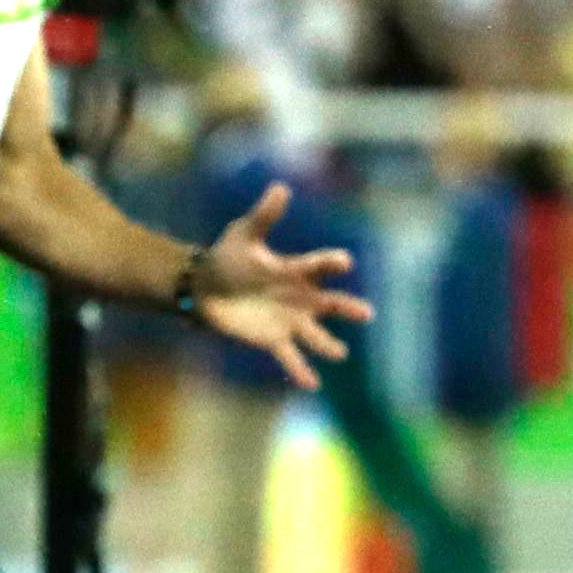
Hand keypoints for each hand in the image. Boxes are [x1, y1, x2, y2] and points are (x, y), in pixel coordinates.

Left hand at [182, 182, 370, 392]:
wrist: (206, 287)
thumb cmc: (229, 257)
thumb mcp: (244, 234)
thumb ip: (264, 217)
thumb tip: (280, 188)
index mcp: (295, 271)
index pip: (317, 266)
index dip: (330, 264)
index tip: (344, 262)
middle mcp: (299, 298)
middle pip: (329, 304)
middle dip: (346, 308)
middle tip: (366, 313)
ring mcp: (289, 321)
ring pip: (315, 335)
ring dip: (327, 345)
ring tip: (339, 354)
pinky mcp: (273, 340)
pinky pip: (291, 358)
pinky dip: (301, 371)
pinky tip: (313, 384)